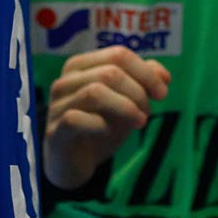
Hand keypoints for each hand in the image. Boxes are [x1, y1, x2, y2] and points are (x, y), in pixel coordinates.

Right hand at [42, 46, 170, 189]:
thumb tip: (163, 74)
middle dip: (137, 92)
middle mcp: (65, 80)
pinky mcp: (54, 130)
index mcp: (81, 66)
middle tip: (148, 112)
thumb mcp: (127, 103)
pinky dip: (100, 125)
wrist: (75, 163)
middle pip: (110, 72)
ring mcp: (57, 105)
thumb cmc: (100, 126)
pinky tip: (109, 132)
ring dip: (125, 107)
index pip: (118, 55)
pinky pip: (76, 119)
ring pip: (95, 92)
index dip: (146, 72)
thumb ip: (143, 83)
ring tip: (139, 122)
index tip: (163, 93)